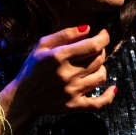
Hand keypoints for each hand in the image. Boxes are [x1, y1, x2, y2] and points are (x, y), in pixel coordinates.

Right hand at [0, 26, 115, 134]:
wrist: (23, 98)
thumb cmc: (32, 68)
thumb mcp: (42, 46)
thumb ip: (64, 34)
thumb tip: (88, 29)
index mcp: (59, 57)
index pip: (92, 45)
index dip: (104, 38)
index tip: (105, 34)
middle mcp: (67, 74)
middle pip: (98, 60)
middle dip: (101, 51)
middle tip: (95, 49)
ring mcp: (72, 92)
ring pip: (101, 76)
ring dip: (102, 68)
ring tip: (94, 66)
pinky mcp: (74, 106)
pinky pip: (99, 103)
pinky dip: (109, 96)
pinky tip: (113, 88)